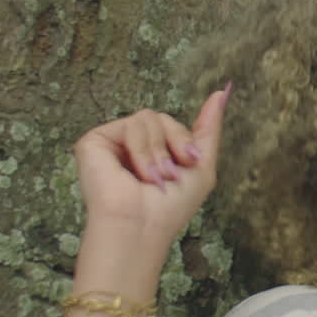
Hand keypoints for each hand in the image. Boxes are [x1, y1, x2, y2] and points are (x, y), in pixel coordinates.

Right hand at [72, 85, 229, 249]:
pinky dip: (143, 149)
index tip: (191, 160)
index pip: (173, 129)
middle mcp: (131, 146)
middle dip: (178, 144)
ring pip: (149, 118)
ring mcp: (112, 143)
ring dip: (159, 151)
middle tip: (174, 174)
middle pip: (164, 119)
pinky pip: (132, 122)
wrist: (143, 225)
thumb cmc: (172, 206)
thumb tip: (221, 92)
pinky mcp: (95, 141)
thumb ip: (209, 129)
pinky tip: (138, 173)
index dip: (185, 139)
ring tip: (153, 179)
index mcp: (153, 154)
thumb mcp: (202, 166)